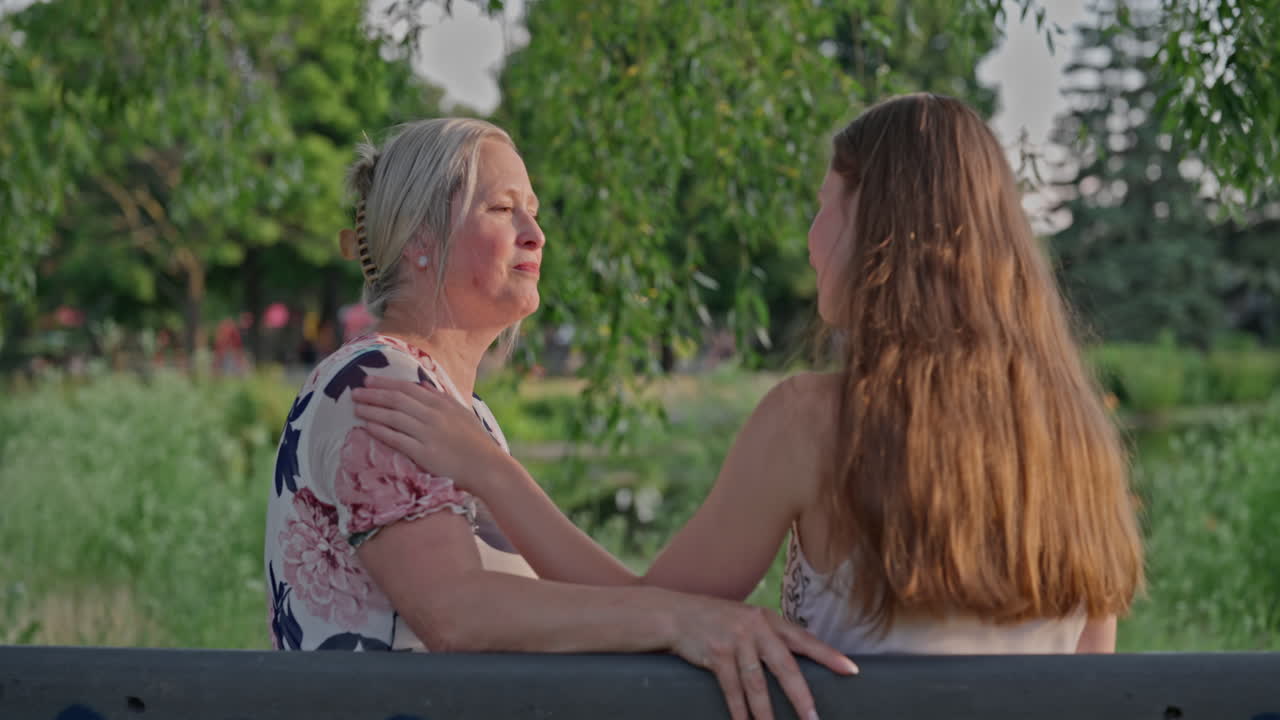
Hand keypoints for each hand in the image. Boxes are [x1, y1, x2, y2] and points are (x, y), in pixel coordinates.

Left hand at [351, 376, 513, 493]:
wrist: (486, 466)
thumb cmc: (475, 441)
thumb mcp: (461, 412)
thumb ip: (440, 397)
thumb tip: (420, 384)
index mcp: (442, 403)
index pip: (407, 388)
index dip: (385, 383)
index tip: (368, 381)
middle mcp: (433, 415)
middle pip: (396, 400)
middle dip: (373, 394)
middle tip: (354, 392)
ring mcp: (428, 434)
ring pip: (393, 417)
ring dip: (372, 411)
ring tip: (356, 408)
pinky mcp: (424, 453)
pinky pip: (397, 439)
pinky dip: (380, 431)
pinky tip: (367, 427)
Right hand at [667, 595, 857, 719]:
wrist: (677, 614)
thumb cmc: (718, 621)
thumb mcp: (748, 621)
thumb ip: (770, 637)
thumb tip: (795, 665)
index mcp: (769, 620)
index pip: (805, 640)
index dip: (828, 656)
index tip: (851, 671)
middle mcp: (756, 628)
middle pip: (785, 666)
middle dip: (801, 696)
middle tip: (814, 718)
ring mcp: (735, 640)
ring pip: (757, 684)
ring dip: (766, 713)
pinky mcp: (716, 654)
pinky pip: (732, 688)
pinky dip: (739, 710)